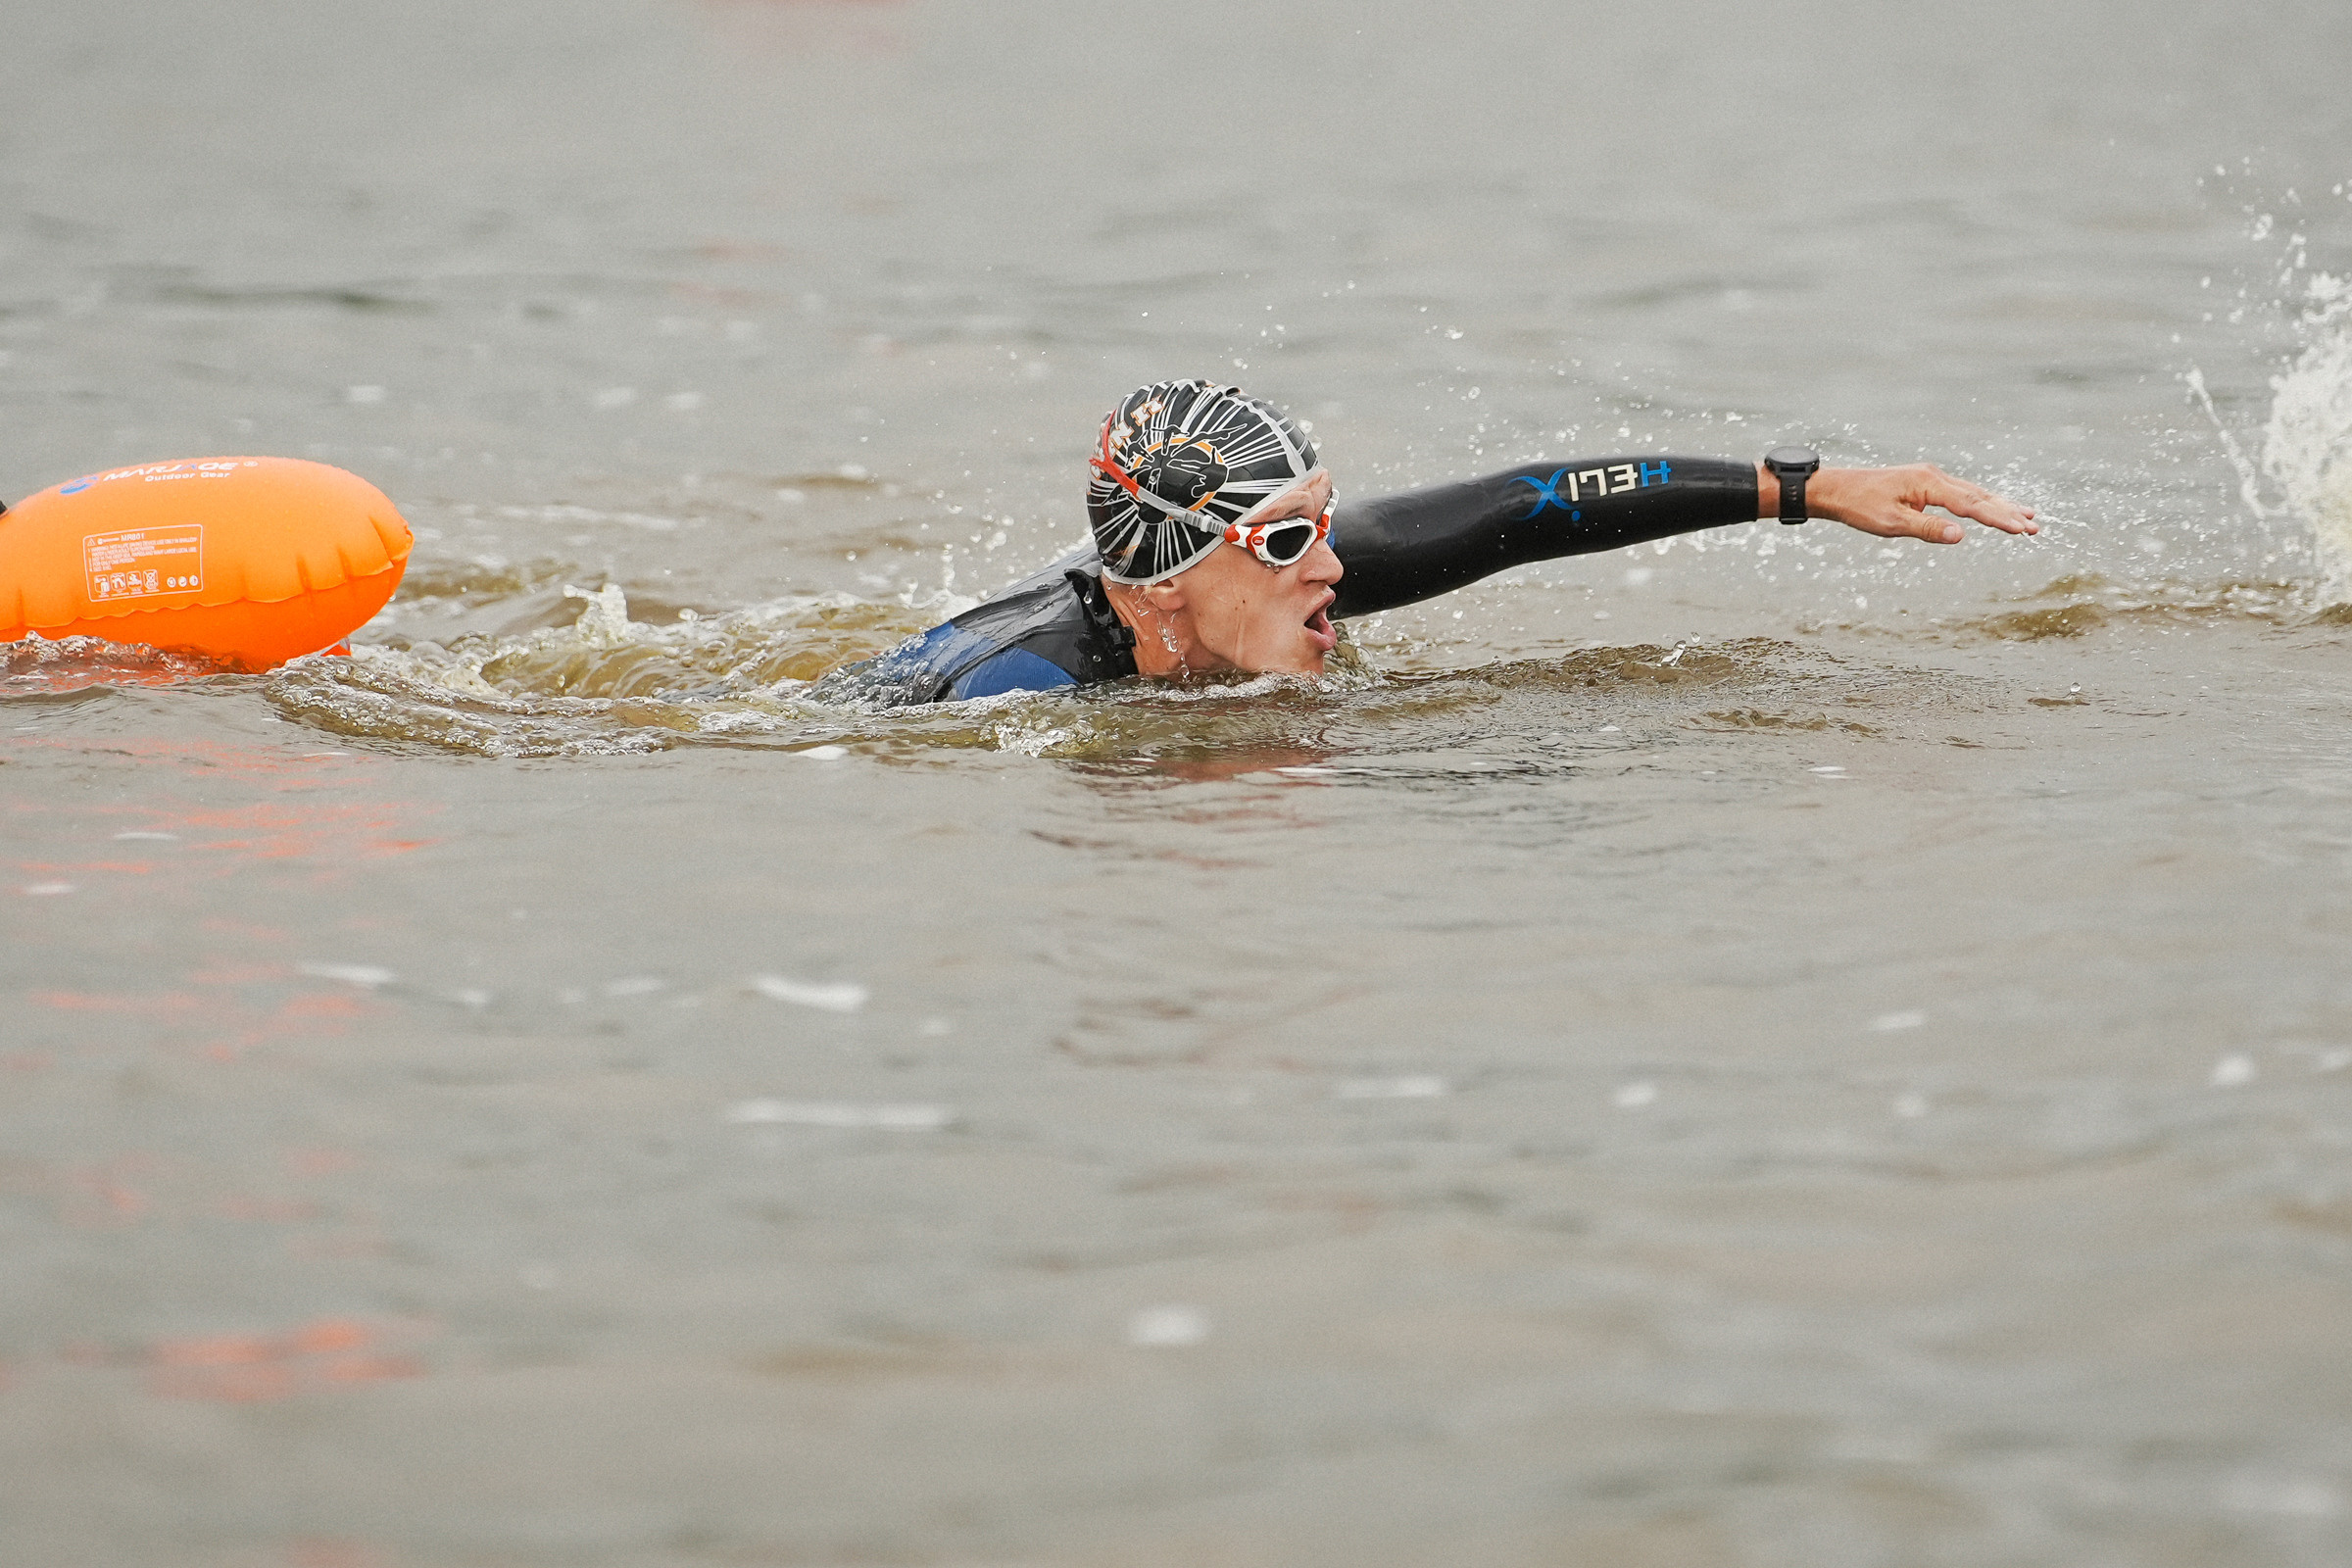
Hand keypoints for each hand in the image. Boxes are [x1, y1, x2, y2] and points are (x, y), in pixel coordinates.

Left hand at [1763, 463, 2038, 543]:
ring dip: (1999, 506)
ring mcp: (1931, 478)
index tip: (2021, 529)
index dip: (1998, 518)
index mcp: (1929, 484)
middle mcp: (1935, 476)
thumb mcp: (1891, 524)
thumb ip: (1927, 529)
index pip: (1971, 504)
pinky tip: (1993, 508)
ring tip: (2026, 516)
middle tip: (2035, 527)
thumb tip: (1961, 536)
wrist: (1837, 489)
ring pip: (1973, 493)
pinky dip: (1981, 502)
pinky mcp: (1926, 483)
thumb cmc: (1860, 507)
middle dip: (2008, 512)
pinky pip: (1960, 493)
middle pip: (1979, 496)